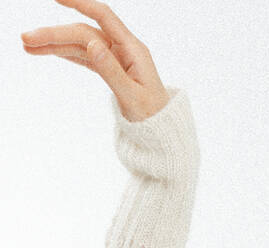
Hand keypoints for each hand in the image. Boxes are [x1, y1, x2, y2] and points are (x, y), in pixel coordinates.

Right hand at [20, 0, 169, 121]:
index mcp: (132, 49)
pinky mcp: (110, 70)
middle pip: (83, 33)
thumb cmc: (155, 119)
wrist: (164, 135)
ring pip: (80, 45)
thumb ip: (111, 71)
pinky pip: (85, 58)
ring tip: (28, 48)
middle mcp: (123, 49)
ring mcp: (116, 59)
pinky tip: (48, 52)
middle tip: (26, 40)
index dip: (79, 3)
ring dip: (54, 45)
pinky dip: (66, 55)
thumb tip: (91, 43)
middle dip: (54, 34)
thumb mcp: (133, 97)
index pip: (102, 16)